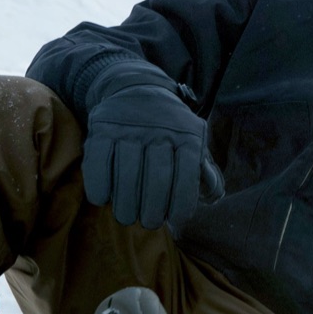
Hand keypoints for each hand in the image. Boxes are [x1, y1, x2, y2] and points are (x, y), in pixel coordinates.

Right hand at [83, 82, 222, 229]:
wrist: (137, 90)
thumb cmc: (170, 129)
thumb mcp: (193, 141)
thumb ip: (203, 169)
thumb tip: (213, 196)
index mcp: (187, 134)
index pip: (188, 172)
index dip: (182, 201)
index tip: (175, 220)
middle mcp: (160, 129)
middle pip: (157, 176)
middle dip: (153, 208)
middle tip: (149, 223)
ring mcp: (129, 127)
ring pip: (128, 172)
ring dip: (126, 203)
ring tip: (128, 217)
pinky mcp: (102, 127)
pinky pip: (99, 161)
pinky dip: (100, 185)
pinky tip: (103, 199)